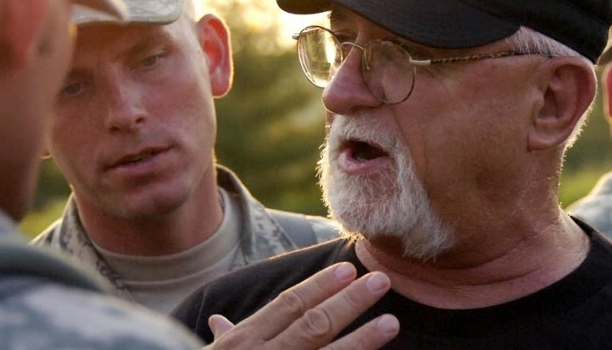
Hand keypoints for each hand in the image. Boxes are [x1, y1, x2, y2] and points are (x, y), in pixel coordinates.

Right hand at [204, 262, 397, 349]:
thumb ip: (222, 341)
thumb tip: (219, 321)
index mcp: (244, 342)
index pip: (288, 305)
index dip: (320, 286)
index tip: (348, 270)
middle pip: (313, 324)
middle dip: (349, 302)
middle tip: (381, 281)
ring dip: (362, 340)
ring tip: (391, 322)